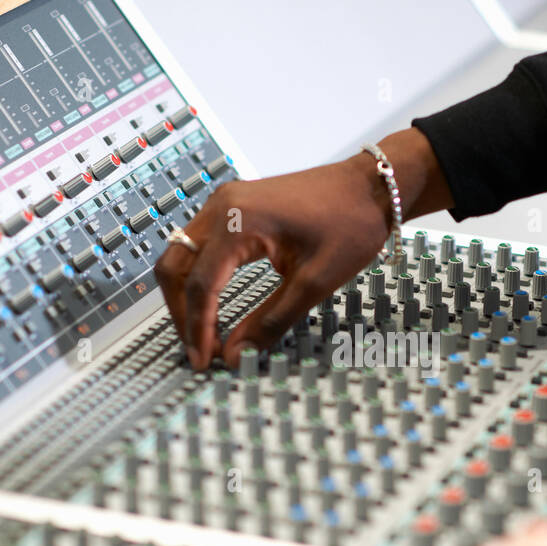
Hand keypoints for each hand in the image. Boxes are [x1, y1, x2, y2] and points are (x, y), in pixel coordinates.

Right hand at [154, 128, 452, 369]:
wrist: (371, 186)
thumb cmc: (351, 221)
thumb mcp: (314, 281)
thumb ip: (271, 321)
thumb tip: (236, 354)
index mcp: (238, 220)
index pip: (200, 284)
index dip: (198, 328)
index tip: (204, 360)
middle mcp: (222, 205)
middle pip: (175, 267)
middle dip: (180, 314)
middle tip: (199, 351)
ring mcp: (224, 203)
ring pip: (181, 255)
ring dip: (185, 296)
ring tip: (203, 334)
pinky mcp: (233, 207)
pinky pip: (199, 246)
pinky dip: (197, 277)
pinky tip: (212, 305)